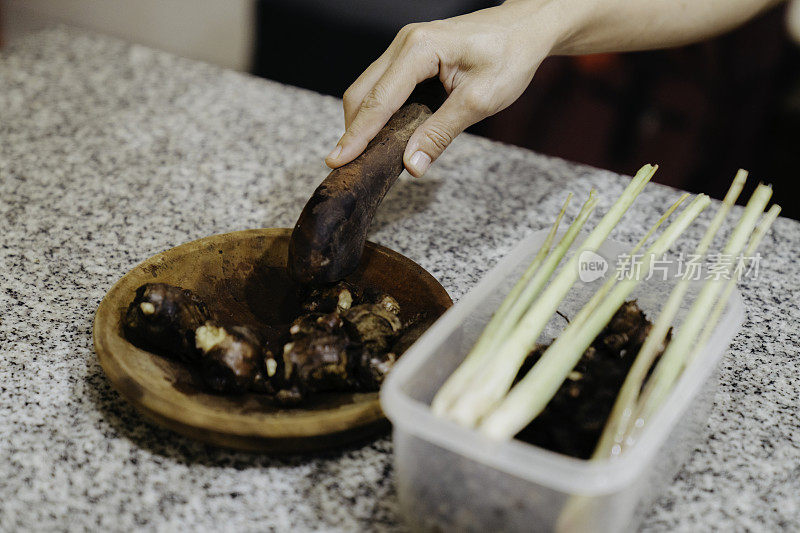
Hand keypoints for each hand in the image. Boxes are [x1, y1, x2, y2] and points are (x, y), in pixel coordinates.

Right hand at [325, 1, 567, 176]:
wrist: (525, 28)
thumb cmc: (509, 57)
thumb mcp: (479, 101)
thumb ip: (441, 133)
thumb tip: (411, 164)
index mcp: (419, 49)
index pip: (378, 100)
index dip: (357, 135)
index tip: (337, 160)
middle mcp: (404, 43)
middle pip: (362, 93)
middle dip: (354, 131)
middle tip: (349, 166)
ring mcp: (405, 47)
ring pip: (368, 89)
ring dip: (364, 122)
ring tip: (363, 155)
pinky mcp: (410, 55)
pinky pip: (383, 86)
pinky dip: (378, 112)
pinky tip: (382, 134)